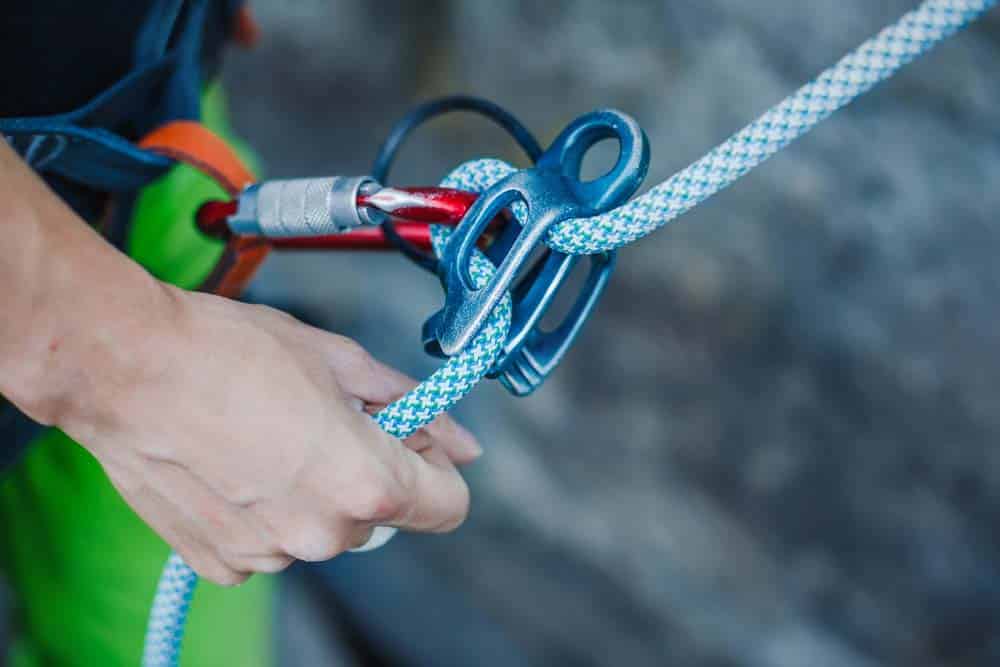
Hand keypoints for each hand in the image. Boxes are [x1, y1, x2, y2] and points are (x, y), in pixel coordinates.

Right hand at [56, 285, 480, 584]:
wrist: (125, 368)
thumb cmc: (227, 352)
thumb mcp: (339, 360)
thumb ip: (412, 406)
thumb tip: (462, 442)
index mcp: (365, 482)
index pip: (449, 505)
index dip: (437, 467)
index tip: (412, 440)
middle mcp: (322, 534)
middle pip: (381, 513)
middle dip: (364, 469)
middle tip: (321, 419)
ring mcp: (269, 555)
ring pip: (323, 529)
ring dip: (312, 492)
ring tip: (267, 436)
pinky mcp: (223, 564)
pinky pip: (271, 542)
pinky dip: (264, 511)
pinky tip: (234, 465)